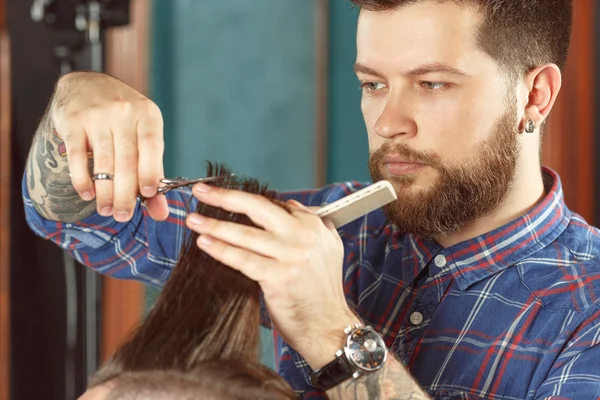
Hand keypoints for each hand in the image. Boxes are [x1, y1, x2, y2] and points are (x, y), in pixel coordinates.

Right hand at [51, 71, 167, 221]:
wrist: (85, 83)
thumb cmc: (122, 117)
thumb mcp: (143, 135)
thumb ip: (152, 172)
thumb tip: (161, 213)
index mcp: (148, 115)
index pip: (152, 147)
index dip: (150, 172)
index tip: (148, 196)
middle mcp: (124, 112)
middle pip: (127, 160)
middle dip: (125, 193)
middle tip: (123, 216)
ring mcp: (97, 115)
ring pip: (104, 162)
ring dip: (105, 192)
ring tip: (106, 210)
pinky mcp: (72, 121)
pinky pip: (78, 156)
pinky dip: (82, 179)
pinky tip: (87, 194)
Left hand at [185, 183, 357, 368]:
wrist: (328, 325)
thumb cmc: (323, 290)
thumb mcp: (328, 247)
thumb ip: (311, 222)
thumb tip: (289, 203)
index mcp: (313, 225)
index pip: (272, 204)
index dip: (243, 198)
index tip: (222, 194)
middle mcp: (302, 236)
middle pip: (257, 208)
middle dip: (225, 197)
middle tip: (201, 191)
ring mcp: (290, 256)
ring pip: (245, 234)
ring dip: (215, 225)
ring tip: (194, 220)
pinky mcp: (278, 278)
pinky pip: (243, 260)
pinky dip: (222, 250)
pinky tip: (205, 243)